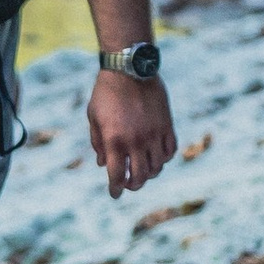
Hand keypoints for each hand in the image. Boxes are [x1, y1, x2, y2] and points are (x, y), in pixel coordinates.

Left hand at [89, 73, 177, 199]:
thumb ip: (98, 144)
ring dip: (149, 174)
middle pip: (139, 177)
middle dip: (133, 186)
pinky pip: (170, 151)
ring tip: (142, 171)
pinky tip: (156, 158)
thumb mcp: (94, 118)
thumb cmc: (106, 93)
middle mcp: (136, 141)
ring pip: (157, 167)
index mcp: (114, 140)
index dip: (115, 189)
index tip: (114, 194)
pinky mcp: (167, 125)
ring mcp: (154, 134)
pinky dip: (163, 159)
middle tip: (128, 185)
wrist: (130, 69)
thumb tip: (103, 165)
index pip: (116, 175)